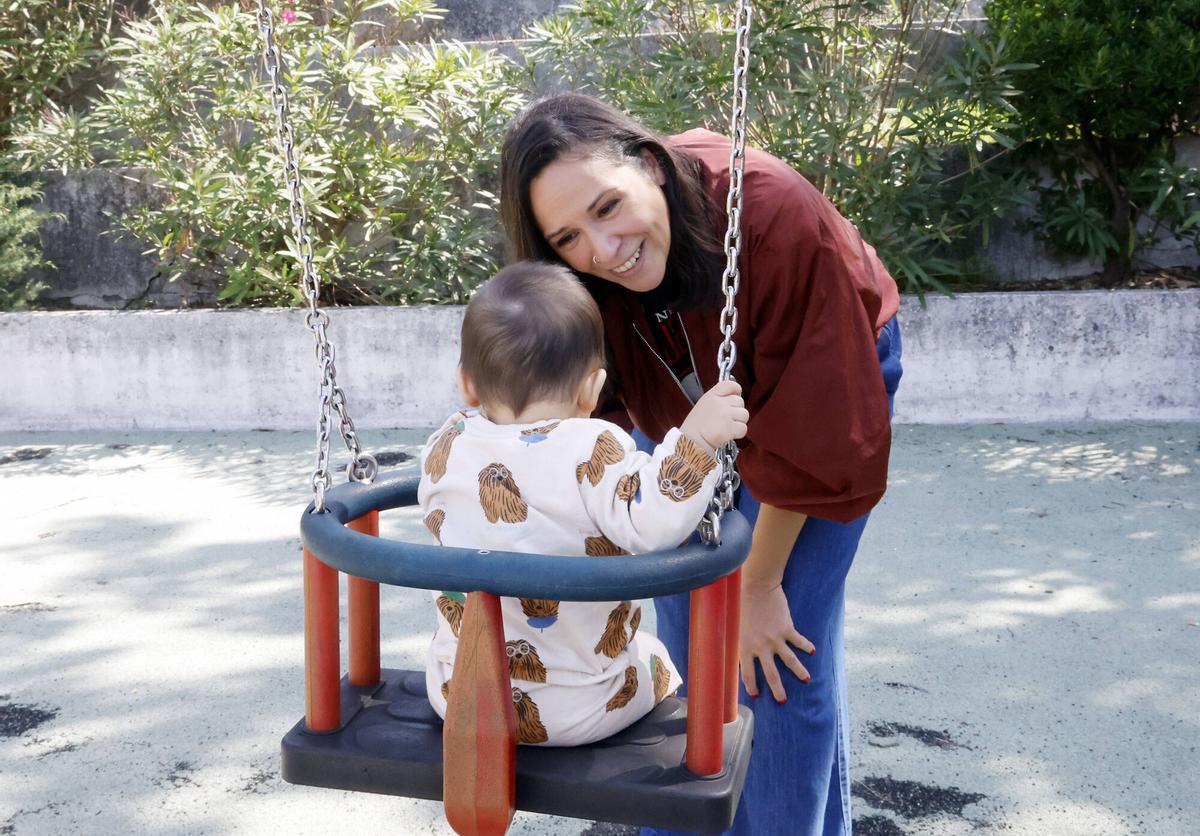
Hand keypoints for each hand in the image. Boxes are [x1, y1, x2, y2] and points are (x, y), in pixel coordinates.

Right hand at [679, 380, 748, 451]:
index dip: (736, 391)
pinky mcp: (729, 428)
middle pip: (740, 401)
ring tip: (727, 428)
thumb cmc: (696, 427)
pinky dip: (738, 434)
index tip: (734, 397)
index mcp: (711, 396)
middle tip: (727, 420)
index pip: (731, 385)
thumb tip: (735, 397)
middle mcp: (719, 403)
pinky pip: (743, 428)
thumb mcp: (703, 405)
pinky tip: (728, 435)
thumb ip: (718, 399)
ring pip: (744, 415)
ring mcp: (725, 415)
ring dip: (739, 422)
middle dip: (736, 411)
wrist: (692, 443)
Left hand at [739, 579, 814, 702]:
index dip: (752, 686)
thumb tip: (740, 654)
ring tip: (806, 680)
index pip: (748, 674)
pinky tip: (812, 651)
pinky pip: (799, 641)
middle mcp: (761, 647)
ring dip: (799, 672)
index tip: (757, 694)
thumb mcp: (735, 626)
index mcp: (745, 647)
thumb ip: (740, 642)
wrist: (756, 586)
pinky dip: (806, 646)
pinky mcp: (787, 628)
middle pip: (771, 674)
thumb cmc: (741, 604)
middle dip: (778, 689)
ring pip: (790, 661)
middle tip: (783, 700)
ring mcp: (776, 638)